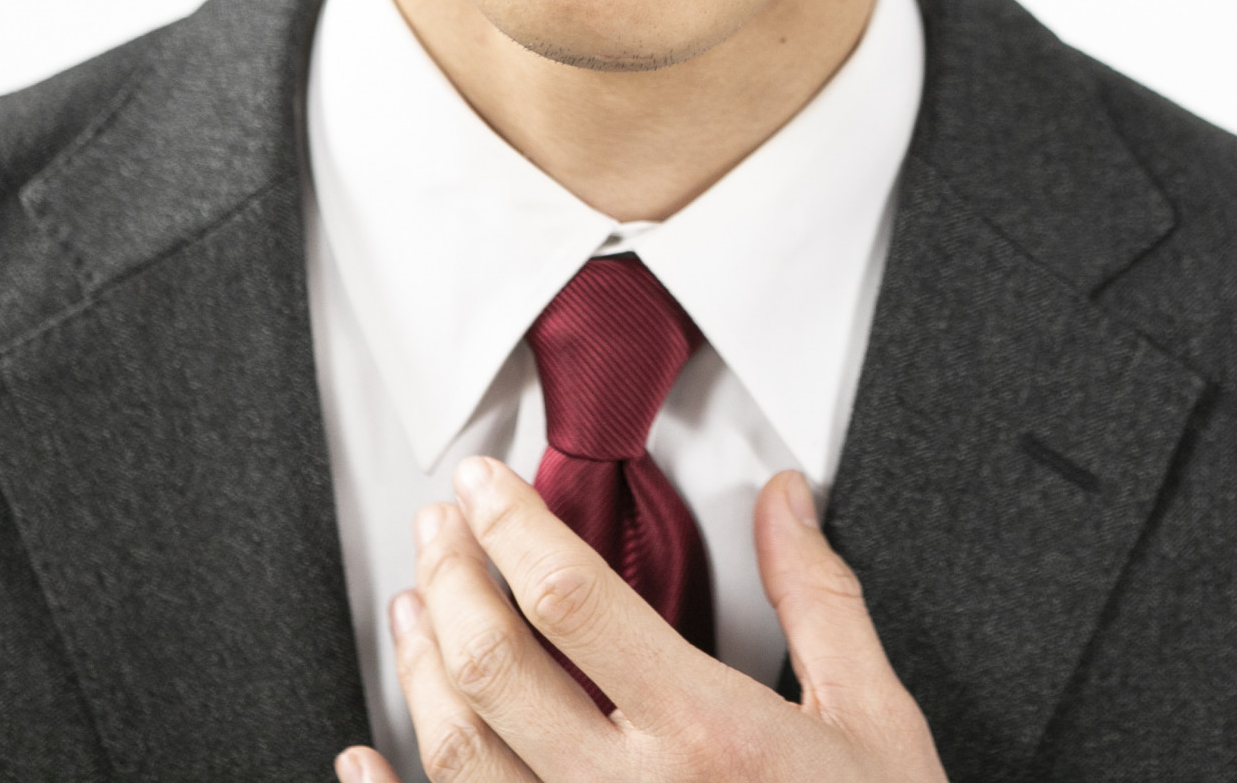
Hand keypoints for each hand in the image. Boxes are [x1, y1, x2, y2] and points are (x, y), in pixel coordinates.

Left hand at [334, 457, 946, 782]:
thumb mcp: (872, 718)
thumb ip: (817, 600)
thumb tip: (786, 500)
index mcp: (706, 731)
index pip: (572, 601)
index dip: (514, 526)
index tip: (486, 483)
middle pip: (495, 665)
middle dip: (452, 578)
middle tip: (438, 525)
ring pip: (458, 753)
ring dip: (419, 667)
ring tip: (412, 607)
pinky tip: (364, 761)